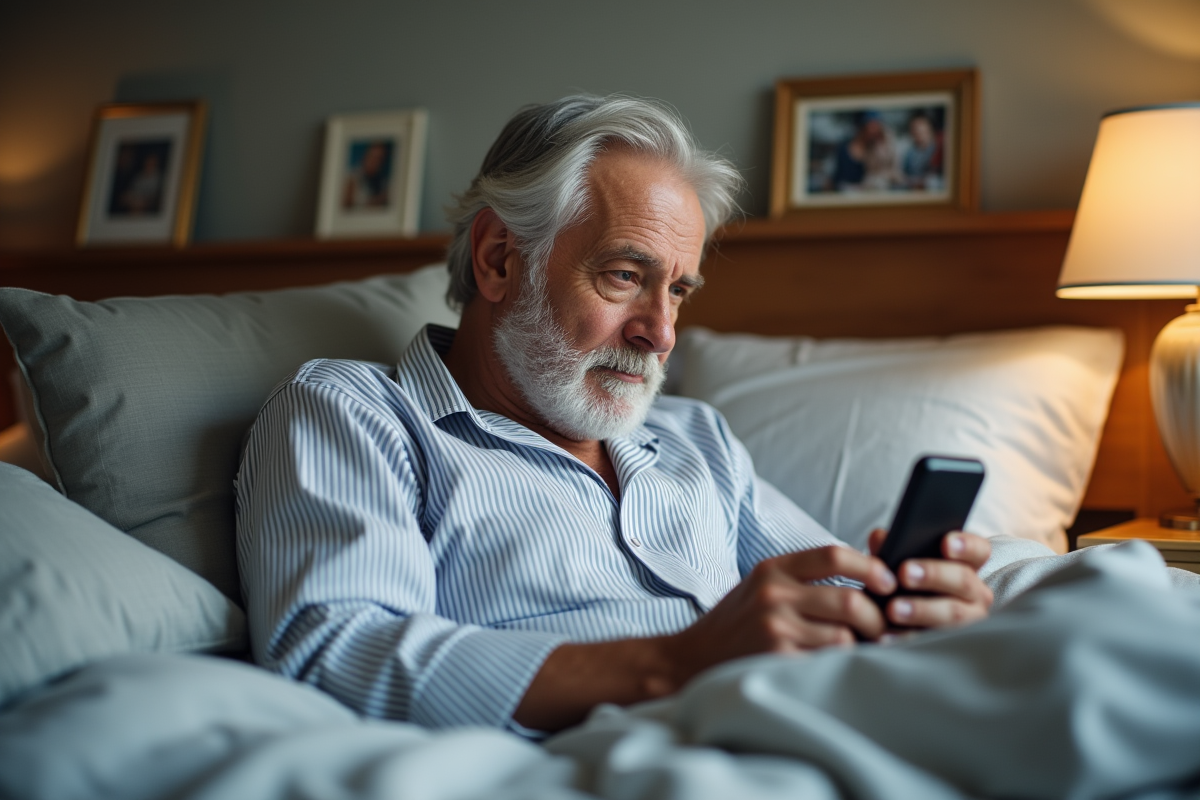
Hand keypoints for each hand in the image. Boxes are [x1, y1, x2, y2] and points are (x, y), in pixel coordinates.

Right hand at [659, 545, 898, 686]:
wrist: (691, 658)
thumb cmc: (737, 623)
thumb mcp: (762, 585)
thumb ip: (805, 578)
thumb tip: (870, 576)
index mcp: (772, 569)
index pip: (834, 555)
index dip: (871, 567)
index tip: (888, 582)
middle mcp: (773, 594)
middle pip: (850, 599)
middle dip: (877, 618)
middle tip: (883, 629)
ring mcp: (774, 628)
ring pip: (844, 636)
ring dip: (859, 647)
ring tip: (858, 649)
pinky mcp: (775, 660)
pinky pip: (827, 663)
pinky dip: (837, 665)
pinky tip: (832, 665)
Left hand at [867, 529, 992, 630]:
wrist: (898, 621)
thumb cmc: (904, 583)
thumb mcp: (897, 562)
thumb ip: (891, 546)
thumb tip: (881, 537)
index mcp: (966, 565)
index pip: (978, 551)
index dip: (965, 545)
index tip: (945, 543)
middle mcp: (975, 593)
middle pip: (963, 580)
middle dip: (933, 575)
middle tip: (904, 573)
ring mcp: (969, 621)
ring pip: (953, 613)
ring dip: (922, 610)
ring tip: (893, 608)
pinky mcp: (952, 644)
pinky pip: (934, 642)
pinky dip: (908, 637)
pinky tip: (887, 635)